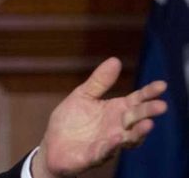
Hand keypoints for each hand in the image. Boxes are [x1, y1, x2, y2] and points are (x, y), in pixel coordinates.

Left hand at [31, 57, 167, 177]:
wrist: (54, 144)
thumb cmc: (72, 120)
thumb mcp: (83, 96)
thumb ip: (99, 82)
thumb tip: (115, 60)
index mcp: (115, 110)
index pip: (136, 100)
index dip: (149, 93)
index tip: (162, 85)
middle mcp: (117, 127)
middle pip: (136, 118)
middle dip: (148, 113)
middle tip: (161, 106)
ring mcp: (109, 142)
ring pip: (129, 138)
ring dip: (138, 132)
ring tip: (147, 124)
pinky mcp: (95, 155)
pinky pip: (106, 151)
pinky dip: (112, 145)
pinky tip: (117, 137)